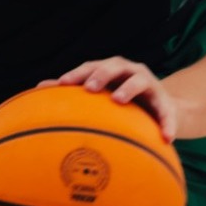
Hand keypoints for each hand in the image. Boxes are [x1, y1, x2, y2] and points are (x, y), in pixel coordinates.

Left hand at [39, 57, 178, 141]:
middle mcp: (130, 72)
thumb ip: (74, 92)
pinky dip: (166, 124)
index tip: (63, 83)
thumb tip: (38, 90)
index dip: (77, 73)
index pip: (91, 67)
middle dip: (101, 74)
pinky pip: (167, 113)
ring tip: (118, 100)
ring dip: (128, 88)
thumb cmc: (122, 100)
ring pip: (139, 81)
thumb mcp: (102, 95)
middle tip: (89, 88)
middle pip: (114, 66)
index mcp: (111, 70)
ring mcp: (149, 84)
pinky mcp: (166, 102)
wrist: (162, 108)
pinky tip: (166, 138)